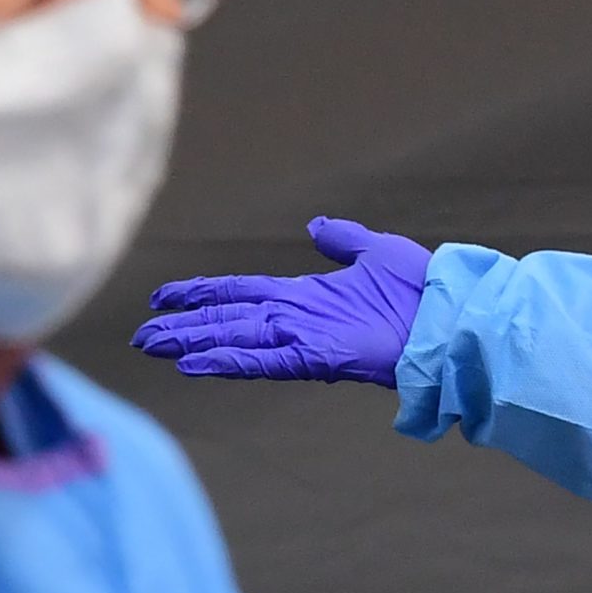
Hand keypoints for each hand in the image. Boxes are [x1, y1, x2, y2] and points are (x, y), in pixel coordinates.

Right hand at [131, 218, 431, 383]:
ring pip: (235, 340)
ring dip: (194, 344)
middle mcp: (295, 317)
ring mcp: (303, 338)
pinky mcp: (317, 356)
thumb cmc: (420, 287)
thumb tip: (319, 227)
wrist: (448, 314)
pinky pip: (264, 360)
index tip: (165, 297)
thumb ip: (344, 240)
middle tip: (142, 336)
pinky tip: (195, 365)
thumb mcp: (376, 251)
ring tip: (154, 348)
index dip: (202, 293)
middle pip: (227, 319)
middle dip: (184, 327)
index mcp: (304, 294)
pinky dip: (229, 361)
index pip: (240, 292)